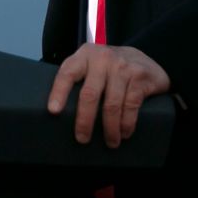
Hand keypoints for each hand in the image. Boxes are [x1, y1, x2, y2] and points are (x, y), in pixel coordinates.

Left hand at [46, 43, 169, 147]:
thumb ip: (78, 79)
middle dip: (84, 121)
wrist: (144, 59)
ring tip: (110, 142)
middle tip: (82, 139)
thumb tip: (60, 111)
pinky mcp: (140, 76)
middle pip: (89, 94)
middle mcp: (103, 58)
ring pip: (111, 104)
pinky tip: (124, 132)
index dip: (59, 92)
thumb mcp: (92, 66)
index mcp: (85, 56)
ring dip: (110, 128)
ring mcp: (123, 66)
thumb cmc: (110, 69)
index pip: (68, 73)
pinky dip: (127, 123)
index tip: (53, 111)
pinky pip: (130, 105)